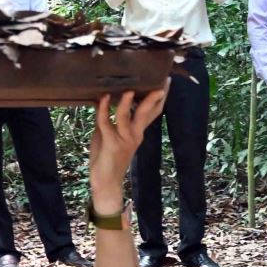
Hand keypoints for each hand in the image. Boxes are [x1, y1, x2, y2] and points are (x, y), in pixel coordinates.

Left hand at [89, 86, 167, 208]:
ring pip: (128, 116)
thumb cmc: (106, 159)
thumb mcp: (107, 136)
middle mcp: (135, 135)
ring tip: (128, 89)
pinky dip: (104, 110)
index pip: (151, 113)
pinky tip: (103, 99)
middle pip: (147, 113)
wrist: (105, 183)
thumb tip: (101, 100)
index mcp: (137, 133)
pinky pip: (107, 123)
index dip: (159, 99)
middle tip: (162, 82)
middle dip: (155, 97)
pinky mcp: (112, 144)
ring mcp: (125, 140)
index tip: (165, 84)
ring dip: (127, 102)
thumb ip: (107, 120)